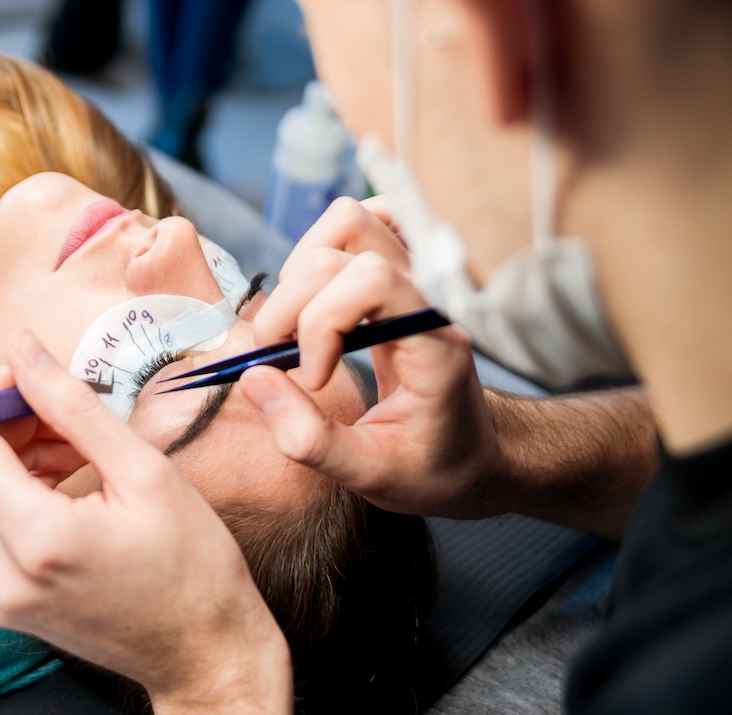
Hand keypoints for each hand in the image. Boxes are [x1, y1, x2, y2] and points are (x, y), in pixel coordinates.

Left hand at [0, 330, 290, 708]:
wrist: (205, 657)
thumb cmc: (194, 569)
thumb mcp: (145, 472)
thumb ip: (73, 406)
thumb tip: (21, 347)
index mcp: (37, 541)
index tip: (30, 377)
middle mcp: (0, 576)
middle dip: (1, 423)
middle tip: (63, 411)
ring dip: (8, 455)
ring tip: (74, 447)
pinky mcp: (2, 605)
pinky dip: (13, 492)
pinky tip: (64, 481)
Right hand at [246, 196, 504, 516]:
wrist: (478, 456)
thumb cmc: (434, 469)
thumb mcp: (370, 476)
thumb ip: (310, 439)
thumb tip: (253, 379)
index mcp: (435, 342)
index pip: (371, 279)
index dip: (320, 323)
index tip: (310, 381)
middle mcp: (430, 296)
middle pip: (341, 247)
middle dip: (292, 305)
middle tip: (283, 363)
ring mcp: (418, 277)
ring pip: (346, 222)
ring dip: (300, 273)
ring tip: (298, 331)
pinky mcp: (403, 273)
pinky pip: (361, 225)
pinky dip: (324, 251)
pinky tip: (318, 304)